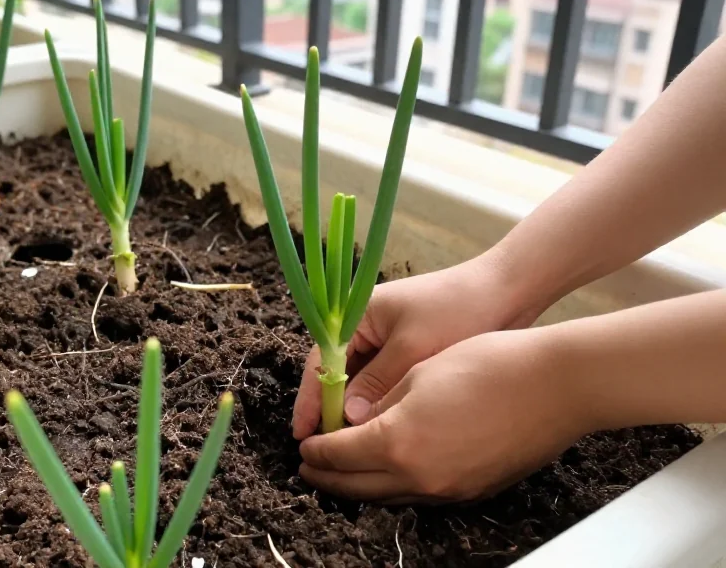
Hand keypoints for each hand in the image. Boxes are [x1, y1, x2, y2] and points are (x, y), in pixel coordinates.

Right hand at [293, 256, 541, 438]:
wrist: (508, 292)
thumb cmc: (457, 310)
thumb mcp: (413, 348)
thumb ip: (378, 383)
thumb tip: (349, 420)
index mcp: (358, 315)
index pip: (322, 360)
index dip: (311, 399)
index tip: (303, 433)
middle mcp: (368, 327)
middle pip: (339, 374)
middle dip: (332, 409)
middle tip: (324, 448)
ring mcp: (389, 341)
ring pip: (363, 383)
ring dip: (357, 410)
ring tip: (350, 446)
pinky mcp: (410, 354)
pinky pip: (385, 384)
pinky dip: (380, 405)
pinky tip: (380, 430)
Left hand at [297, 330, 590, 501]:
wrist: (557, 384)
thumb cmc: (487, 363)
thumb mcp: (419, 371)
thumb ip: (379, 403)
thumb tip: (352, 422)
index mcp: (397, 442)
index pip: (338, 455)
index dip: (315, 451)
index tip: (303, 445)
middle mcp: (419, 476)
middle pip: (356, 486)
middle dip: (328, 478)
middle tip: (309, 468)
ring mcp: (448, 489)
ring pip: (388, 497)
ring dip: (360, 486)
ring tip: (343, 473)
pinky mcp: (473, 491)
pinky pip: (420, 496)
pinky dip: (394, 487)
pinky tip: (389, 472)